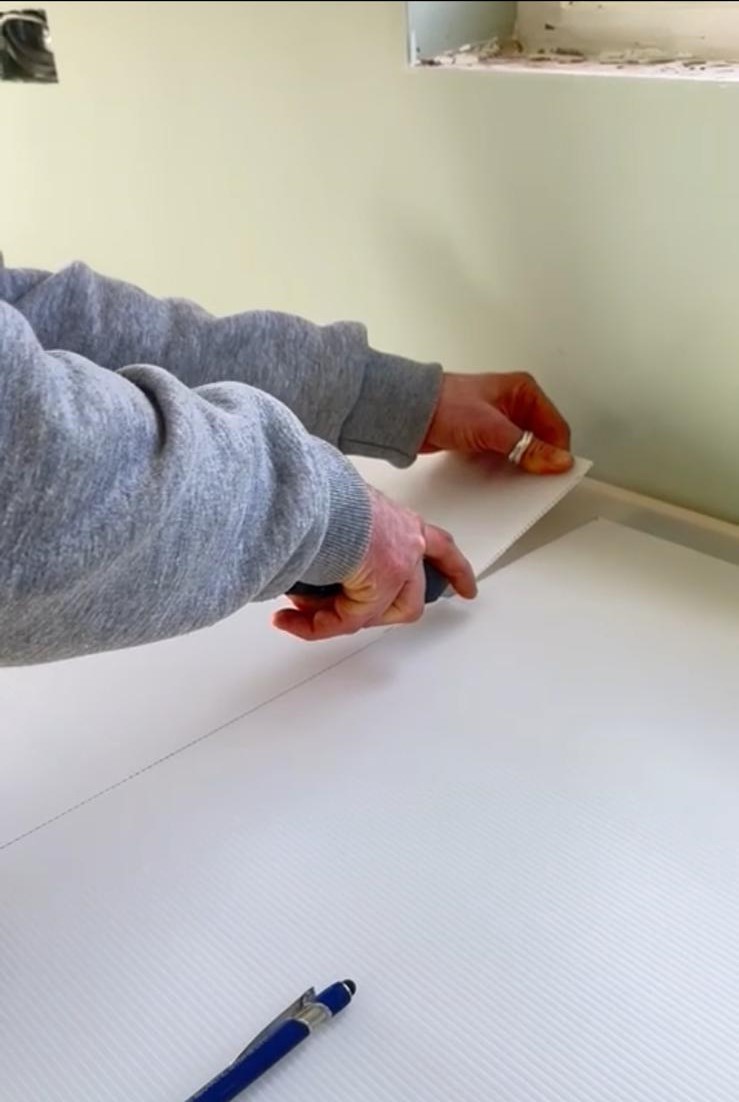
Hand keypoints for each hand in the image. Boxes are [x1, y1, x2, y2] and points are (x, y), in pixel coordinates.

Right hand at [273, 487, 475, 641]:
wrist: (314, 493)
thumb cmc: (323, 495)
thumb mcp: (346, 512)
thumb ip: (348, 538)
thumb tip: (321, 567)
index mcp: (403, 522)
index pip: (441, 547)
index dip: (454, 571)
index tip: (466, 589)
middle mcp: (409, 544)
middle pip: (414, 596)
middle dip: (382, 612)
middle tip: (345, 617)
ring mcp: (398, 566)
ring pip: (382, 613)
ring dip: (341, 618)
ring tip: (304, 614)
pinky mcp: (379, 588)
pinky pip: (349, 620)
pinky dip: (316, 625)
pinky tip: (291, 618)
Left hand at [422, 372, 572, 474]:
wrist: (408, 413)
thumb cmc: (443, 405)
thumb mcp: (492, 428)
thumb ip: (526, 447)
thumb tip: (557, 459)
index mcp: (523, 391)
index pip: (555, 427)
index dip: (556, 451)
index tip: (553, 474)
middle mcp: (513, 404)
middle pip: (539, 439)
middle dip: (537, 460)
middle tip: (532, 479)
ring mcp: (498, 421)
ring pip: (521, 449)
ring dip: (518, 464)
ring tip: (511, 476)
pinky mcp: (483, 436)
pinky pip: (503, 455)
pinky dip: (502, 466)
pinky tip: (496, 474)